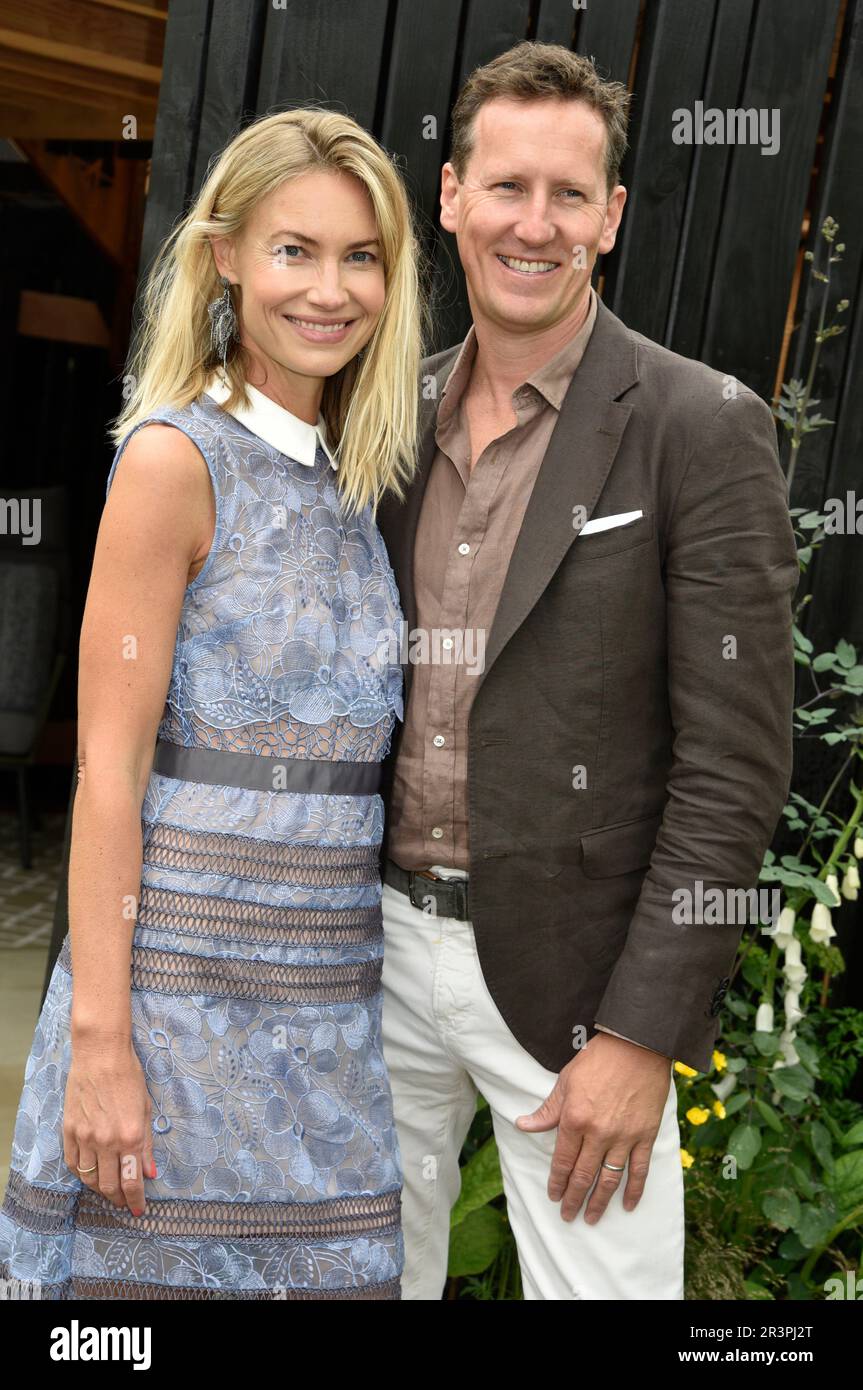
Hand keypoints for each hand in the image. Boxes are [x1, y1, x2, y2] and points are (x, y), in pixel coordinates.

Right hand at [63, 1035, 155, 1216]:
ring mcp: (85, 1137)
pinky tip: (90, 1175)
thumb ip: (147, 1144)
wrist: (100, 1055)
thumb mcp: (146, 1109)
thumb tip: (150, 1172)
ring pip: (89, 1178)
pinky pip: (73, 1163)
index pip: (132, 1181)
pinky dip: (82, 1174)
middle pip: (109, 1186)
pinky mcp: (70, 1131)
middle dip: (118, 1199)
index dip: (136, 1200)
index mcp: (131, 1136)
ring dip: (100, 1190)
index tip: (138, 1210)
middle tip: (124, 1203)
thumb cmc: (129, 1077)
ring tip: (108, 1191)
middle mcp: (107, 1141)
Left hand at [515, 1031, 670, 1223]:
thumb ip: (547, 1110)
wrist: (636, 1046)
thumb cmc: (598, 1060)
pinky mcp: (645, 1135)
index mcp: (575, 1119)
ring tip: (591, 1217)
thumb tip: (523, 1124)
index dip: (557, 1182)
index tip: (554, 1196)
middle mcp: (598, 1133)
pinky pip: (639, 1170)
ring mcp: (624, 1137)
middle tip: (568, 1215)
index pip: (562, 1161)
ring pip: (609, 1179)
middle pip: (583, 1175)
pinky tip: (627, 1205)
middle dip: (574, 1199)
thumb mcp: (565, 1081)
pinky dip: (634, 1190)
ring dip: (600, 1202)